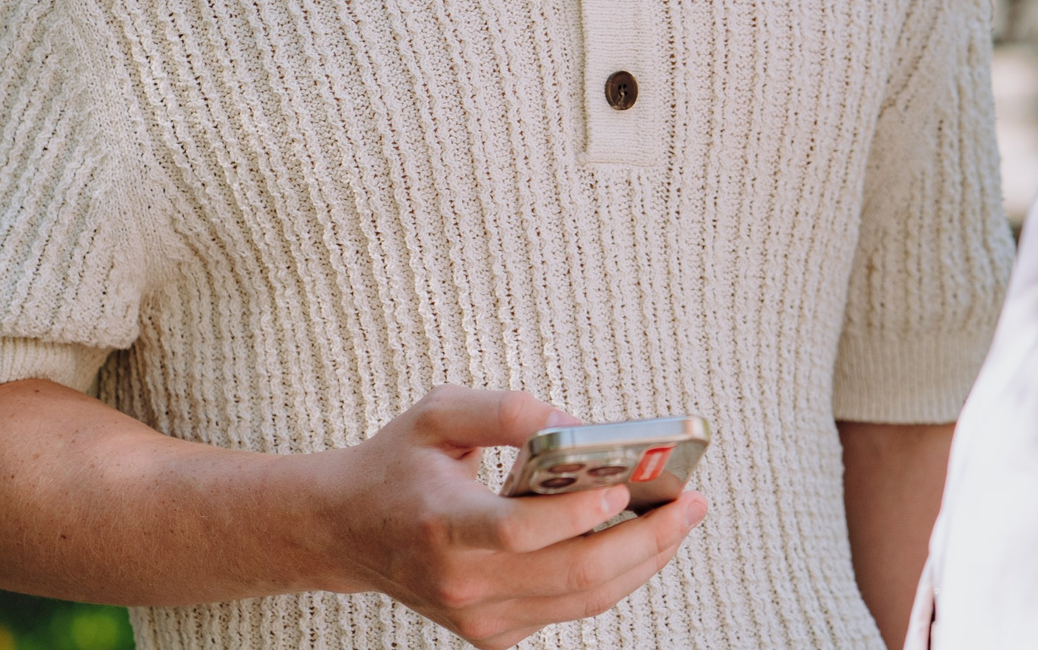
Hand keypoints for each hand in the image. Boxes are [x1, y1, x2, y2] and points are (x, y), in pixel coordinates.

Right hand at [319, 387, 706, 648]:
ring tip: (681, 519)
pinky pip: (571, 607)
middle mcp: (463, 584)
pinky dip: (612, 576)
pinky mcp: (493, 634)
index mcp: (442, 527)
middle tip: (692, 503)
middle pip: (574, 575)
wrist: (345, 530)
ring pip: (585, 599)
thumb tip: (575, 425)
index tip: (626, 484)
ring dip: (644, 561)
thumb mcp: (439, 413)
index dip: (580, 512)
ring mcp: (480, 619)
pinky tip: (637, 539)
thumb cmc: (396, 465)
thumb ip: (506, 410)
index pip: (522, 532)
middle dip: (647, 540)